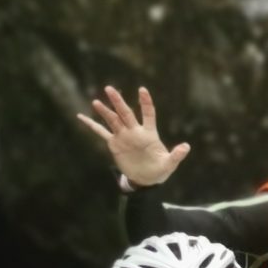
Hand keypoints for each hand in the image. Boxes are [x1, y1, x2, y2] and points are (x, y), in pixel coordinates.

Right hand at [75, 84, 189, 188]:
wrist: (146, 179)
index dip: (145, 102)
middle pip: (125, 113)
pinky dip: (91, 125)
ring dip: (105, 112)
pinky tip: (81, 117)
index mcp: (149, 133)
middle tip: (109, 88)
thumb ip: (176, 155)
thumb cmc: (160, 170)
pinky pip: (100, 132)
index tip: (142, 89)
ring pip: (112, 120)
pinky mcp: (114, 144)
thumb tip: (186, 147)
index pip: (148, 113)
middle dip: (118, 102)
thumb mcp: (169, 164)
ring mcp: (123, 136)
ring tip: (96, 102)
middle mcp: (135, 131)